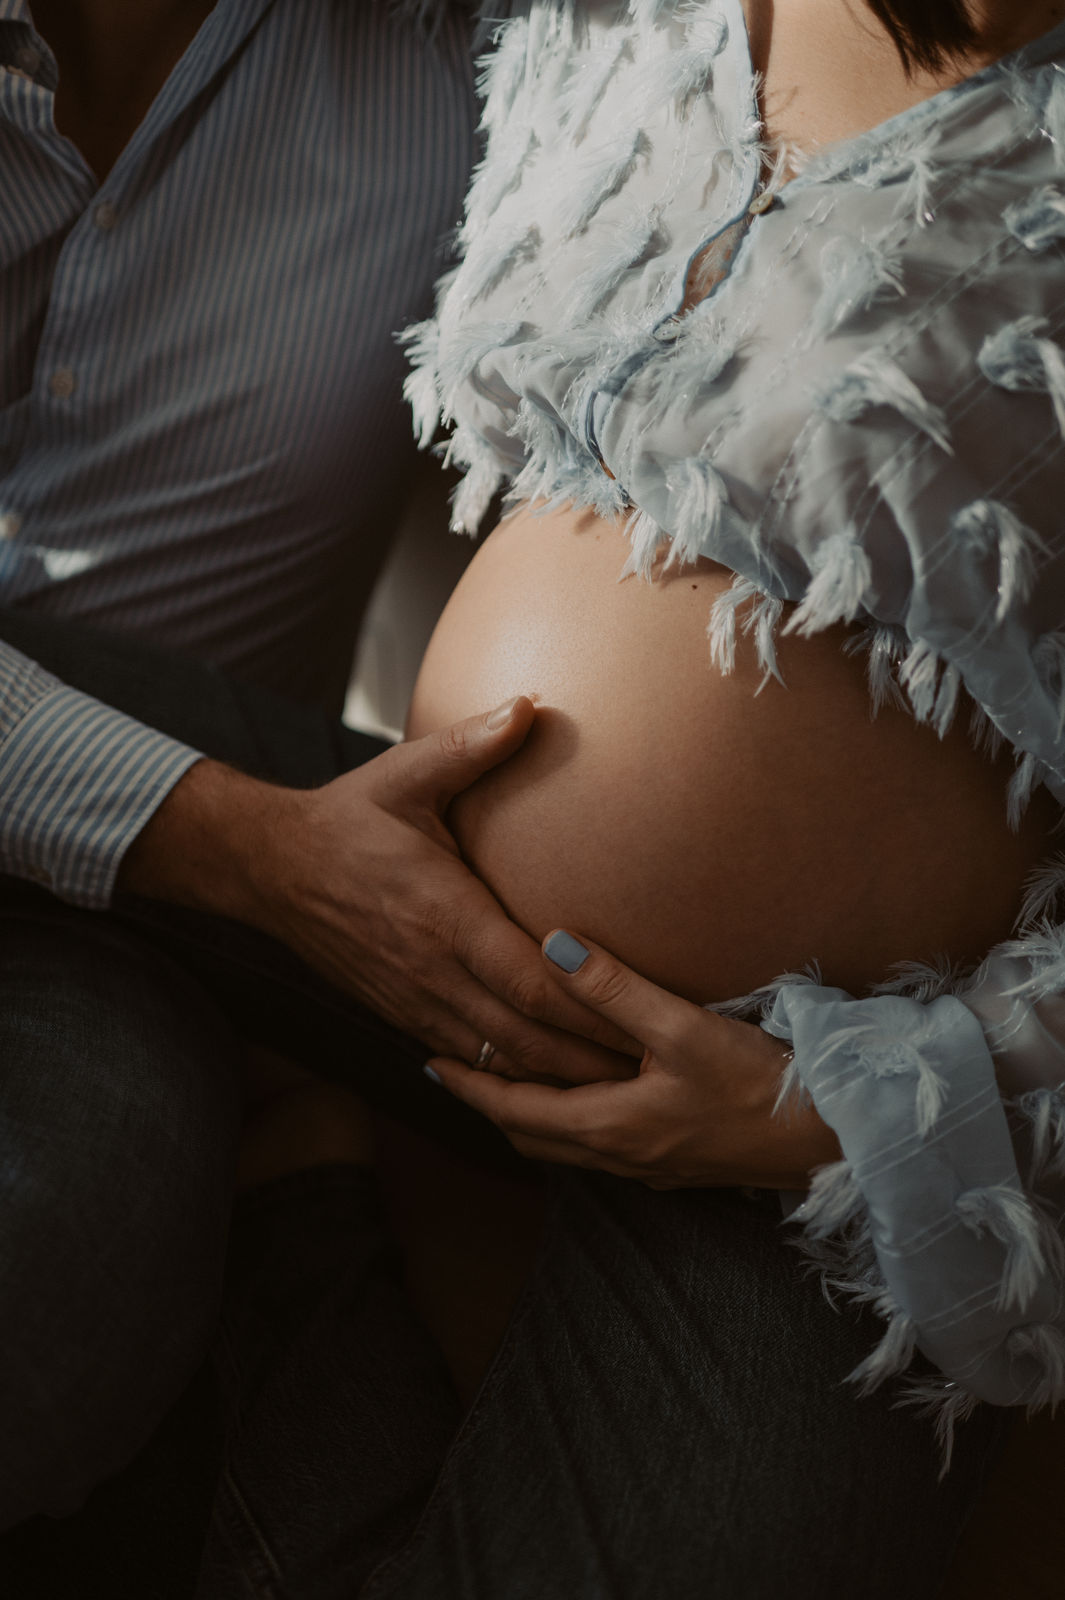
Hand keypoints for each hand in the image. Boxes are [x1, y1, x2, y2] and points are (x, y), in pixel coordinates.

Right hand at [118, 700, 635, 1082]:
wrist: (268, 868)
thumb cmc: (346, 817)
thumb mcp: (404, 773)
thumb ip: (470, 744)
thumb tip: (531, 704)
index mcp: (444, 915)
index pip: (530, 981)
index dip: (590, 1009)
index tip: (644, 1019)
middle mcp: (432, 970)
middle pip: (525, 1040)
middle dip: (590, 1063)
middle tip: (653, 1074)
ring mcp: (414, 1002)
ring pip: (498, 1061)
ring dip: (557, 1082)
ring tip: (619, 1090)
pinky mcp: (402, 1014)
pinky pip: (468, 1060)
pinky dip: (513, 1078)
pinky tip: (552, 1087)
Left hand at [425, 930, 840, 1189]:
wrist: (830, 1140)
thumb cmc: (759, 1084)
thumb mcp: (682, 1028)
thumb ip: (613, 988)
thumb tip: (550, 946)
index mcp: (607, 1126)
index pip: (513, 1110)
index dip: (468, 1087)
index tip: (428, 1063)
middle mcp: (619, 1156)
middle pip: (530, 1137)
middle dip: (490, 1104)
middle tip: (458, 1069)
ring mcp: (649, 1166)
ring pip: (564, 1147)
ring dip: (529, 1116)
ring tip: (510, 1076)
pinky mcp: (677, 1163)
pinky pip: (600, 1147)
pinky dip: (569, 1122)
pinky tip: (584, 1096)